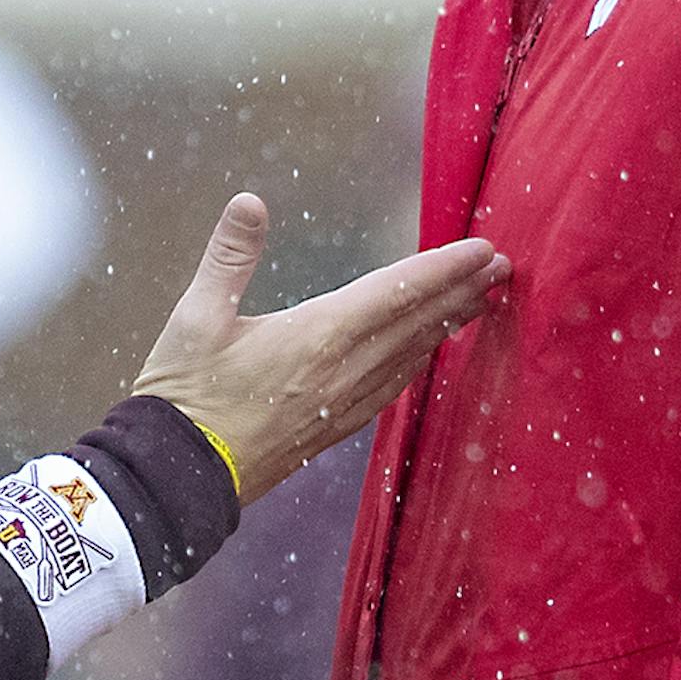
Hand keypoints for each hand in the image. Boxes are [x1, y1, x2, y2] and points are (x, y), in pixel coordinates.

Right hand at [132, 192, 508, 505]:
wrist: (178, 477)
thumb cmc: (184, 395)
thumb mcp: (195, 316)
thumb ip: (229, 256)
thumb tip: (249, 201)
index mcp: (317, 337)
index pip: (396, 293)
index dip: (443, 268)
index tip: (482, 249)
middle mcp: (342, 372)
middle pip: (417, 324)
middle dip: (462, 292)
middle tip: (502, 266)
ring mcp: (342, 405)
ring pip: (410, 358)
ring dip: (447, 326)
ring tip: (479, 302)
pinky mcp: (333, 429)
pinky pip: (391, 388)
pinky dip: (418, 363)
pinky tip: (424, 355)